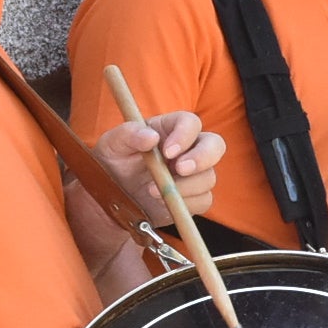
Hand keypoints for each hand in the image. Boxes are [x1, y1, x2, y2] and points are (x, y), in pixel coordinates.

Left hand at [92, 111, 222, 224]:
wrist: (111, 196)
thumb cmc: (113, 162)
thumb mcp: (112, 144)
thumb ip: (129, 135)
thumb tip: (151, 137)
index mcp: (169, 128)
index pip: (190, 123)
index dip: (185, 135)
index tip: (168, 152)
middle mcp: (187, 149)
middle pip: (215, 145)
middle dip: (202, 158)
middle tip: (180, 169)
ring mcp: (193, 174)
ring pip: (209, 177)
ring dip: (185, 186)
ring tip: (152, 191)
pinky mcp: (193, 198)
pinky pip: (204, 200)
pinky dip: (186, 203)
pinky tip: (163, 204)